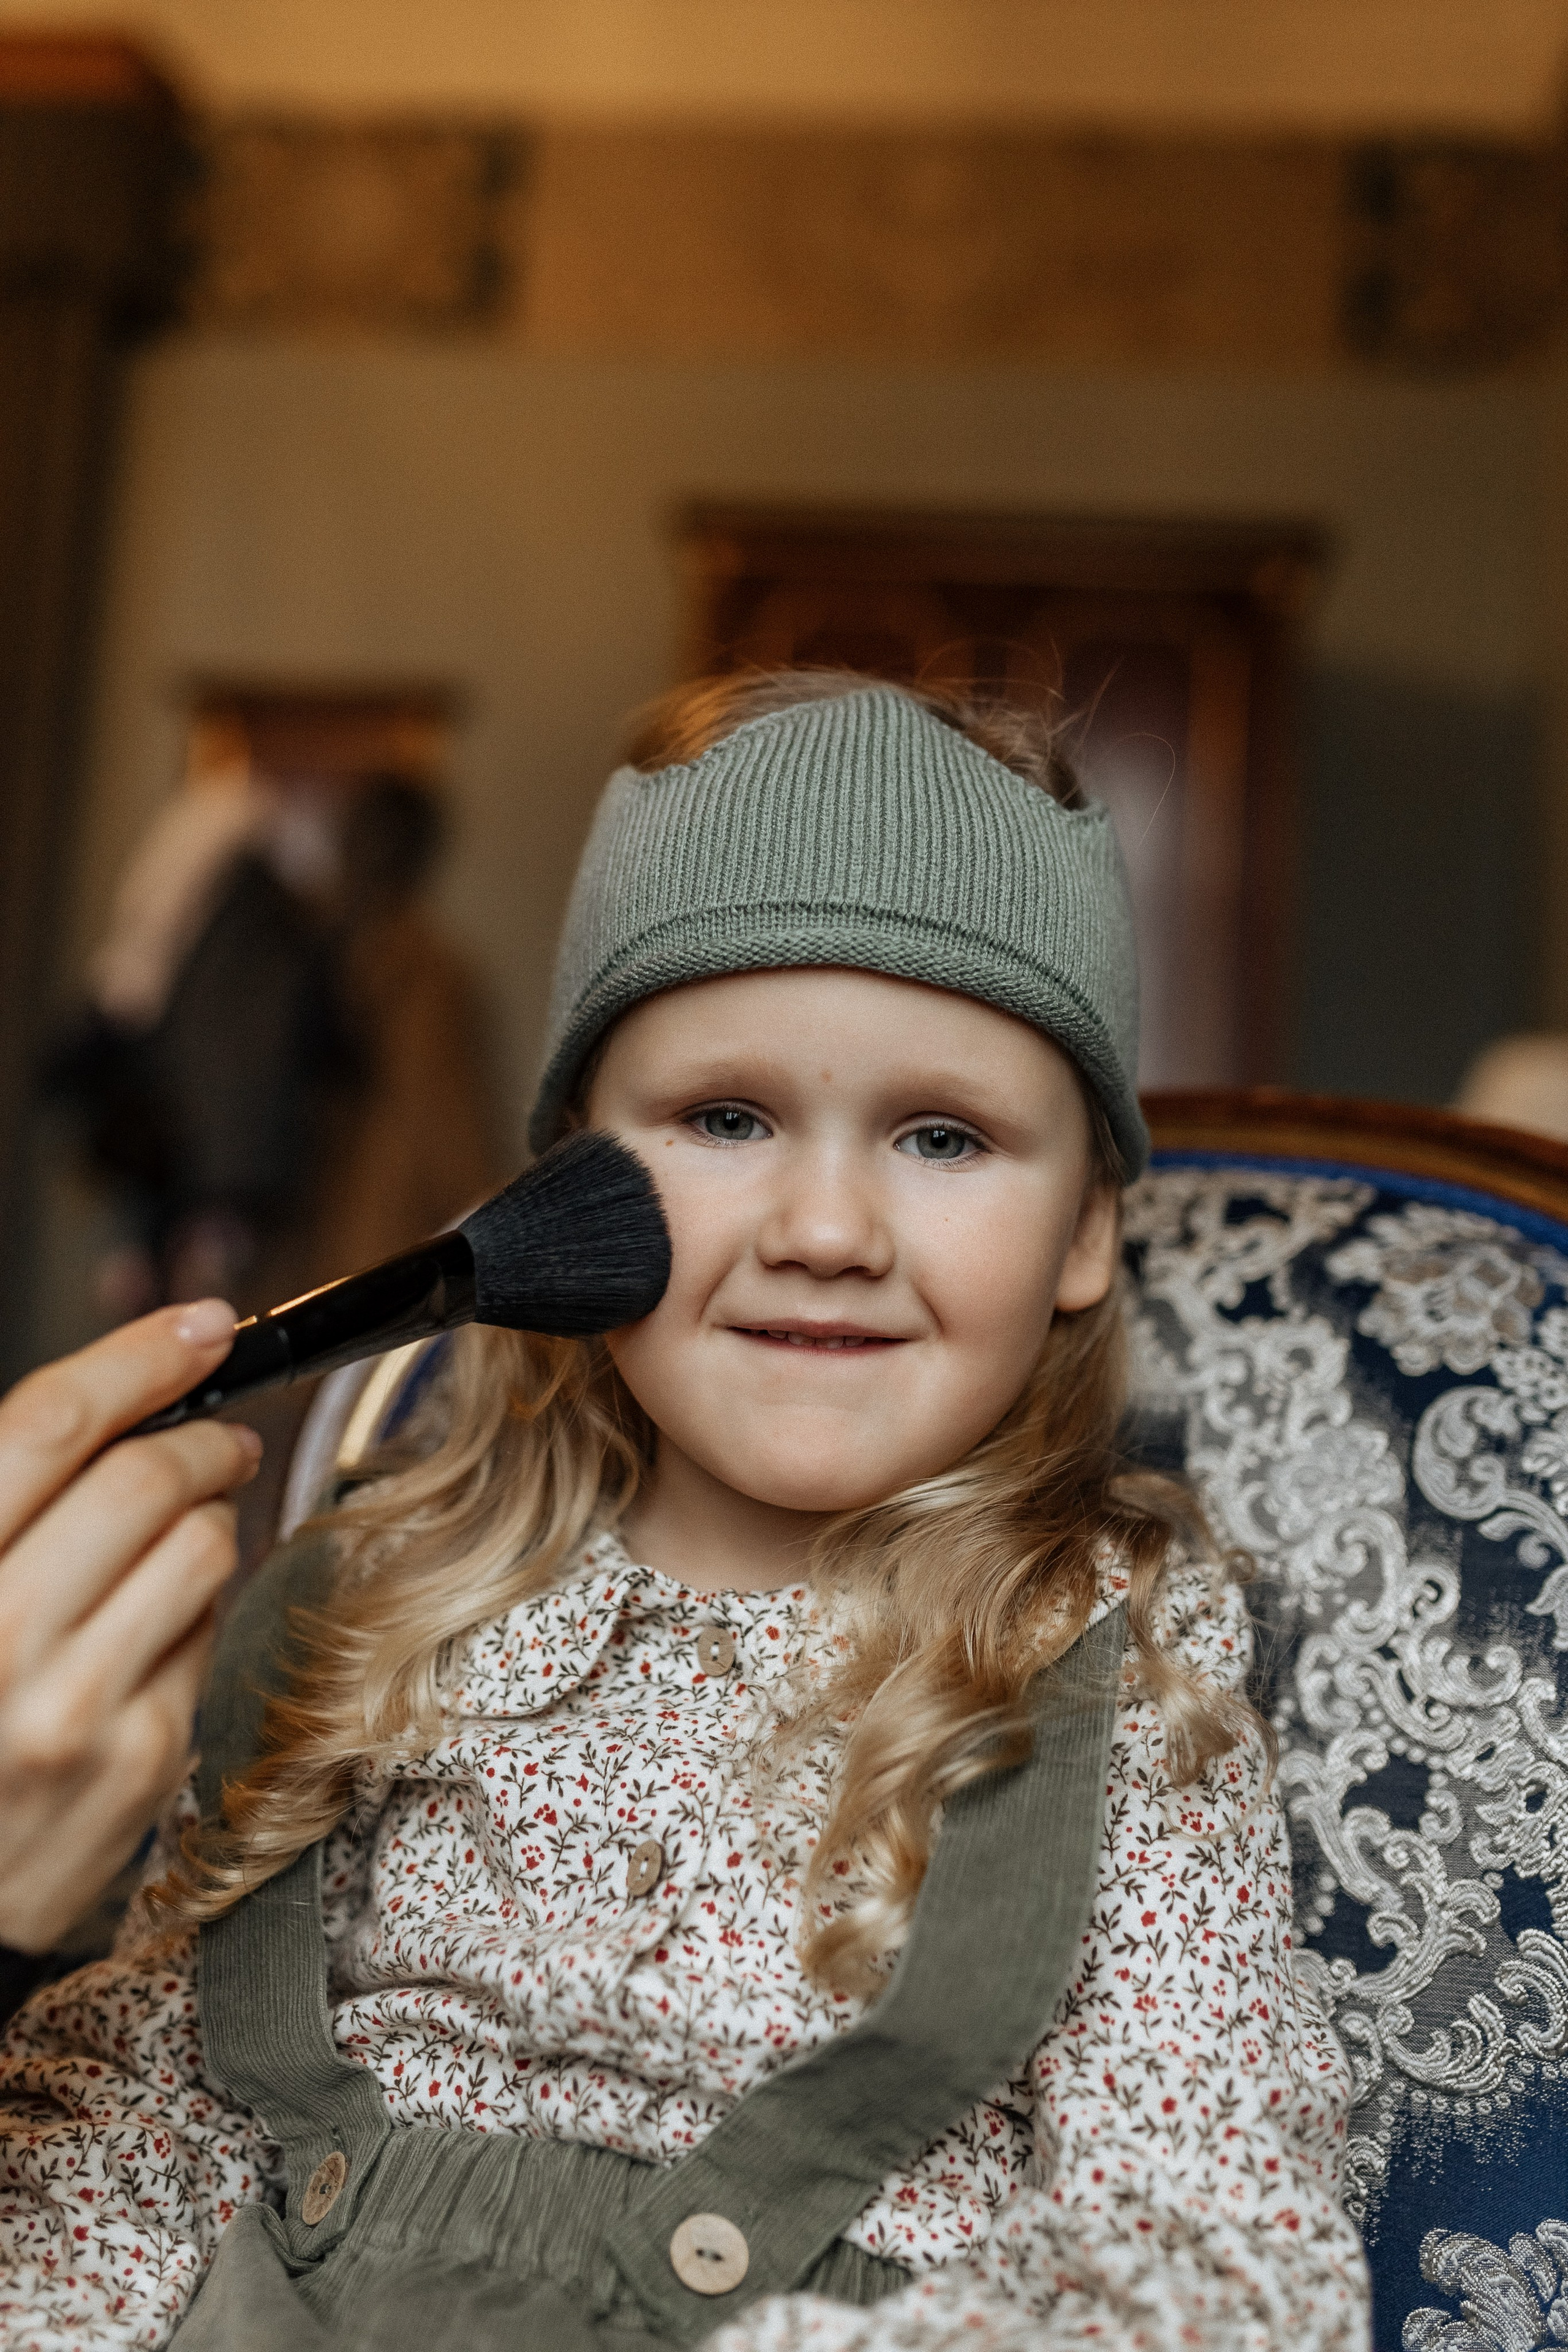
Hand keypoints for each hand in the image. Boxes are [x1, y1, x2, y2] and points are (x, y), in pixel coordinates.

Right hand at [0, 1303, 259, 1951]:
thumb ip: (13, 1497)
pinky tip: (163, 1615)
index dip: (137, 1357)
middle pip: (143, 1478)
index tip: (200, 1323)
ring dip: (212, 1513)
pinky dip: (198, 1603)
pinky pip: (208, 1631)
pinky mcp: (141, 1760)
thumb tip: (116, 1399)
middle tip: (218, 1431)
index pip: (48, 1426)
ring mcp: (75, 1707)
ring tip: (190, 1520)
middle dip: (200, 1435)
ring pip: (202, 1546)